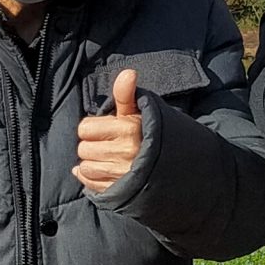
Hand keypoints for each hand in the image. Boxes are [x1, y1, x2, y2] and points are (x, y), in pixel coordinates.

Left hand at [74, 68, 143, 193]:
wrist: (180, 165)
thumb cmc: (154, 134)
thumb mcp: (142, 111)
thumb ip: (127, 94)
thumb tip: (128, 73)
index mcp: (128, 129)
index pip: (85, 127)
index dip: (94, 128)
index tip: (108, 129)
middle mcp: (124, 152)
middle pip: (83, 148)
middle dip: (94, 145)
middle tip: (111, 145)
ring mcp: (122, 174)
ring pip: (86, 166)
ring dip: (94, 162)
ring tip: (111, 159)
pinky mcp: (120, 191)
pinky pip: (90, 184)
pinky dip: (92, 178)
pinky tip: (106, 171)